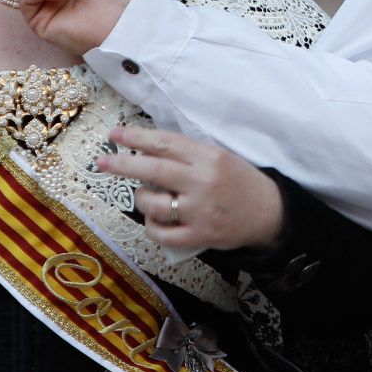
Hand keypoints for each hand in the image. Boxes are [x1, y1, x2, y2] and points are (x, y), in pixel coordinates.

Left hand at [98, 126, 286, 253]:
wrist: (268, 212)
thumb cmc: (238, 181)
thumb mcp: (218, 157)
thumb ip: (186, 154)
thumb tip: (145, 150)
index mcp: (208, 156)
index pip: (165, 144)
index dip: (136, 138)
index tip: (115, 135)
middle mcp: (202, 181)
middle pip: (152, 169)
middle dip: (122, 164)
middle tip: (103, 162)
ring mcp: (200, 210)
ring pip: (153, 203)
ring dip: (142, 199)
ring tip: (148, 197)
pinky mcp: (199, 235)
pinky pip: (161, 233)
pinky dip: (152, 226)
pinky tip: (156, 220)